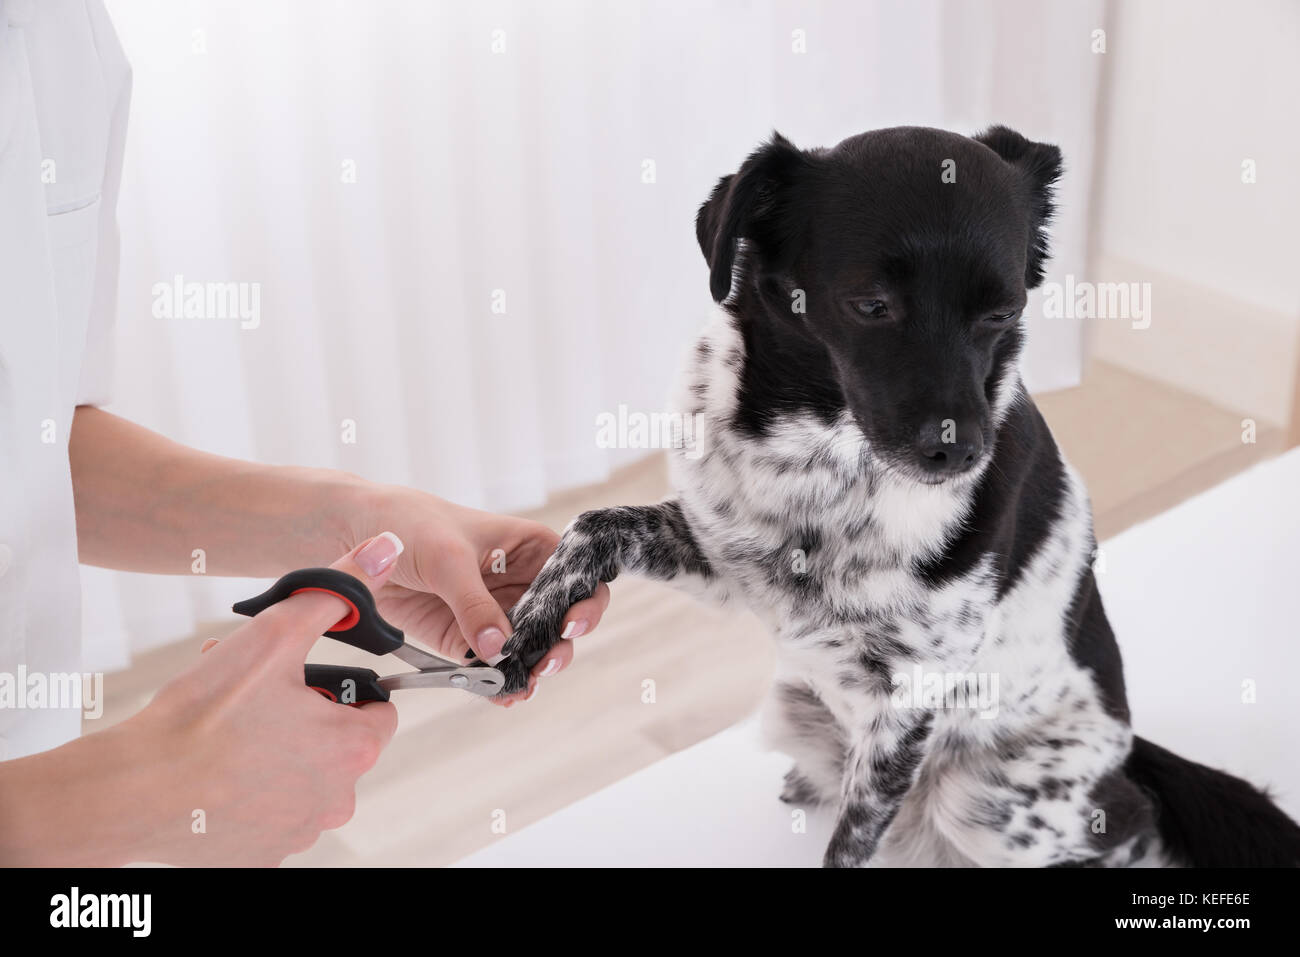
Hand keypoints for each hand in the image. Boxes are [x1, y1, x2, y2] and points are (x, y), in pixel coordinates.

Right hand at [93, 535, 400, 865]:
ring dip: (275, 750)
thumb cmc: (200, 719)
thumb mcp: (275, 636)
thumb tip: (382, 552)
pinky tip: (215, 769)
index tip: (302, 680)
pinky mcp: (260, 856)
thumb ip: (335, 594)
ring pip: (300, 777)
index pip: (378, 709)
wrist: (131, 791)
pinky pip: (268, 813)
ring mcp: (298, 832)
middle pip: (337, 743)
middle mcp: (336, 799)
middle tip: (256, 696)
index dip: (340, 687)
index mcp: (353, 748)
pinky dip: (248, 790)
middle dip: (303, 715)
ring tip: (228, 727)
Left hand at [349, 488, 610, 704]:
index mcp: (531, 548)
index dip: (585, 600)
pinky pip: (489, 665)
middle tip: (545, 663)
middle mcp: (520, 582)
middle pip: (557, 620)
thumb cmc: (410, 523)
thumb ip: (474, 602)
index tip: (572, 623)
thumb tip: (498, 646)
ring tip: (521, 685)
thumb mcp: (448, 557)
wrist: (353, 535)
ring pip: (527, 648)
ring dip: (529, 669)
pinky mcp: (463, 638)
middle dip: (558, 645)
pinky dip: (496, 682)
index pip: (576, 575)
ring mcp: (493, 613)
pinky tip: (501, 694)